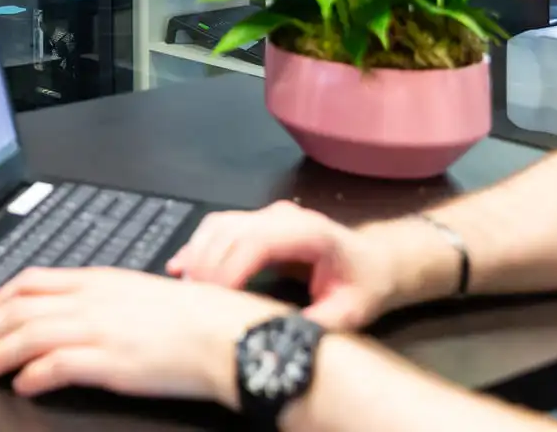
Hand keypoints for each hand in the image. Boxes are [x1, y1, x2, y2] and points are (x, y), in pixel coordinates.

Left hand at [0, 266, 285, 407]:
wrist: (225, 334)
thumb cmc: (193, 317)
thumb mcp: (137, 294)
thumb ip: (102, 300)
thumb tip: (73, 314)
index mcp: (96, 281)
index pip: (31, 281)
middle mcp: (90, 300)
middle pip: (18, 309)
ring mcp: (98, 329)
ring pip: (28, 335)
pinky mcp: (110, 360)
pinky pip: (57, 365)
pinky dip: (32, 375)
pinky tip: (21, 386)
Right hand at [166, 200, 401, 330]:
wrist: (374, 260)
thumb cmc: (364, 285)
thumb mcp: (350, 313)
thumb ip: (317, 324)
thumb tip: (280, 340)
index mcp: (308, 233)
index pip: (257, 243)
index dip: (230, 269)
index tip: (214, 300)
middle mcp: (282, 216)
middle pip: (230, 231)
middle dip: (207, 266)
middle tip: (193, 301)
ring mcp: (267, 215)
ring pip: (218, 225)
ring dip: (197, 255)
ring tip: (187, 290)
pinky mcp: (255, 222)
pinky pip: (218, 227)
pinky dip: (197, 247)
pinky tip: (181, 268)